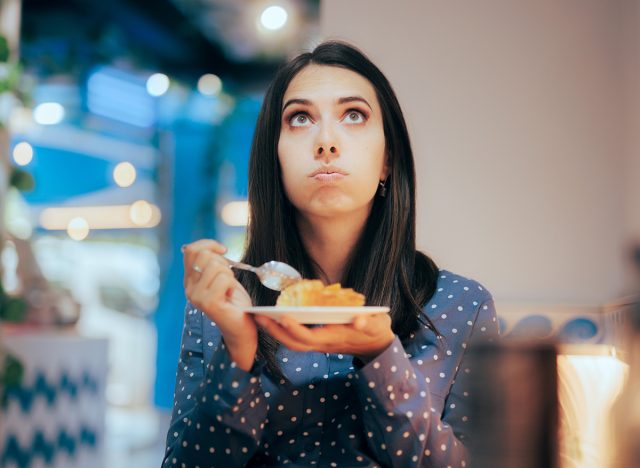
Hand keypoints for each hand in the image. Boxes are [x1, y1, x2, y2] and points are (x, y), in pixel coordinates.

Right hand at [183, 240, 255, 370]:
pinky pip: (223, 278)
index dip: (208, 244)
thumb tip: (212, 247)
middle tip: (228, 278)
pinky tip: (230, 295)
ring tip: (229, 289)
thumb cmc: (234, 302)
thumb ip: (212, 263)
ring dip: (229, 274)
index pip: (190, 250)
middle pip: (204, 256)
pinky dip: (232, 284)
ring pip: (215, 266)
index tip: (223, 250)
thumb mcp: (222, 277)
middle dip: (222, 262)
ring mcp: (197, 297)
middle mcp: (189, 289)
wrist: (241, 327)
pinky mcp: (209, 303)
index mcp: (190, 281)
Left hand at [254, 313, 394, 362]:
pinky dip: (282, 331)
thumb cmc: (376, 330)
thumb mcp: (377, 324)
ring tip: (259, 317)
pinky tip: (272, 319)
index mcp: (336, 338)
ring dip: (275, 332)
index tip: (283, 317)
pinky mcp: (317, 341)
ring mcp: (320, 345)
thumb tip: (359, 320)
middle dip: (276, 331)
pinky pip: (296, 339)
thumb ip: (368, 322)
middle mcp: (324, 344)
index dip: (296, 329)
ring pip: (293, 343)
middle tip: (258, 316)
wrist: (377, 346)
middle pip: (295, 343)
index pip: (311, 337)